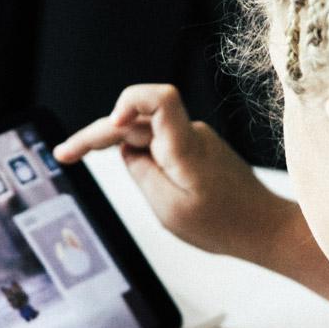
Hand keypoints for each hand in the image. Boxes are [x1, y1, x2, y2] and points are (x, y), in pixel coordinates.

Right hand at [54, 84, 294, 260]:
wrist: (263, 228)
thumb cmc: (224, 225)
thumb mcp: (170, 209)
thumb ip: (141, 173)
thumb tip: (125, 150)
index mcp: (185, 147)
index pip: (158, 99)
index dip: (127, 102)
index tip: (110, 126)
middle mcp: (190, 135)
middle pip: (136, 118)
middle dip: (98, 134)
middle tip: (65, 155)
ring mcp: (195, 140)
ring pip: (145, 131)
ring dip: (116, 142)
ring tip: (87, 161)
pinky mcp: (197, 150)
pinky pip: (160, 142)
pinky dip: (138, 153)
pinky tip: (132, 171)